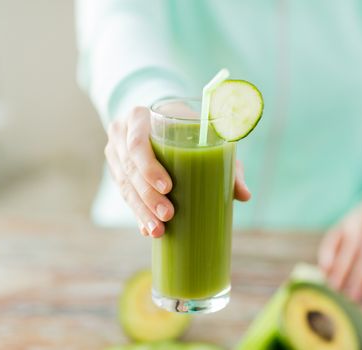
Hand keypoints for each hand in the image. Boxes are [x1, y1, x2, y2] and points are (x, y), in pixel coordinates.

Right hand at [105, 106, 250, 237]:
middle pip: (130, 170)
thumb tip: (244, 195)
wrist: (163, 121)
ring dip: (142, 211)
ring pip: (124, 187)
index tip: (168, 187)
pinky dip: (138, 214)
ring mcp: (116, 154)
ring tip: (159, 231)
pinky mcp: (118, 172)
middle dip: (148, 197)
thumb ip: (226, 162)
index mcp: (138, 117)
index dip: (149, 167)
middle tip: (168, 215)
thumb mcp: (204, 135)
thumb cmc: (187, 127)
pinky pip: (124, 195)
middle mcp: (122, 134)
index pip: (137, 143)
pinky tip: (148, 230)